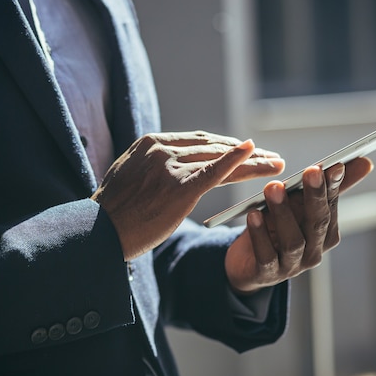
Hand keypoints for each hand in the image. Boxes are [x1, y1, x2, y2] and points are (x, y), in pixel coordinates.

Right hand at [92, 131, 284, 259]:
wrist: (99, 232)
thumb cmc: (113, 211)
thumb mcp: (130, 176)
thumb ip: (152, 165)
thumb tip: (169, 167)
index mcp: (151, 143)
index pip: (199, 142)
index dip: (227, 148)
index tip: (246, 152)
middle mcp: (162, 149)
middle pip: (214, 147)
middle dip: (245, 153)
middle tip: (270, 157)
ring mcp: (170, 166)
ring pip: (220, 159)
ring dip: (252, 162)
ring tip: (276, 164)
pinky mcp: (178, 187)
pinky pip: (214, 172)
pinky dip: (237, 162)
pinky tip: (256, 154)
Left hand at [225, 157, 373, 293]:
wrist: (249, 264)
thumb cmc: (278, 229)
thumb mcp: (299, 206)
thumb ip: (327, 187)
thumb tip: (365, 162)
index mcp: (325, 235)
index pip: (331, 207)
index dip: (333, 187)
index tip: (335, 165)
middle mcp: (314, 252)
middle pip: (317, 223)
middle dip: (315, 196)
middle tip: (310, 170)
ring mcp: (292, 266)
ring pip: (292, 241)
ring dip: (283, 212)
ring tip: (272, 187)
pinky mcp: (267, 274)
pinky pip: (266, 255)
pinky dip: (260, 235)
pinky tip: (253, 215)